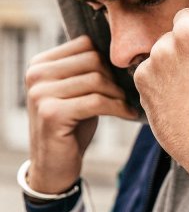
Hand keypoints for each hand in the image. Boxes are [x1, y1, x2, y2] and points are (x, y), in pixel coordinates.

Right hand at [26, 36, 136, 192]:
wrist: (55, 165)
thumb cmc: (71, 129)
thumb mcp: (77, 96)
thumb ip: (87, 74)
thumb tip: (121, 58)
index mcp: (41, 64)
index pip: (85, 45)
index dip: (108, 63)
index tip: (119, 81)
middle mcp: (36, 74)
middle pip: (93, 60)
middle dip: (115, 80)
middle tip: (125, 97)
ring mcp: (41, 93)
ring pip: (97, 81)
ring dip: (119, 95)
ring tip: (127, 107)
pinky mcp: (53, 113)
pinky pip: (98, 102)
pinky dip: (119, 108)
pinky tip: (129, 115)